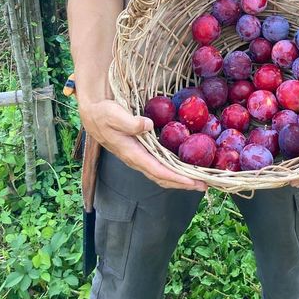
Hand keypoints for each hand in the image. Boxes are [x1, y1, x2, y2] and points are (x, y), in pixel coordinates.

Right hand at [79, 99, 206, 191]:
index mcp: (132, 153)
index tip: (191, 181)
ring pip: (161, 174)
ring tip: (199, 180)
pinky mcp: (141, 152)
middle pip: (162, 178)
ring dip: (180, 179)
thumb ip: (129, 121)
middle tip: (204, 185)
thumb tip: (147, 125)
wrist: (93, 114)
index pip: (157, 170)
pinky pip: (159, 166)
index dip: (175, 177)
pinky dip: (173, 170)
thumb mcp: (113, 115)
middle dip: (183, 183)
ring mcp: (139, 157)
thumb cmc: (103, 114)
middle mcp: (137, 160)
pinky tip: (184, 167)